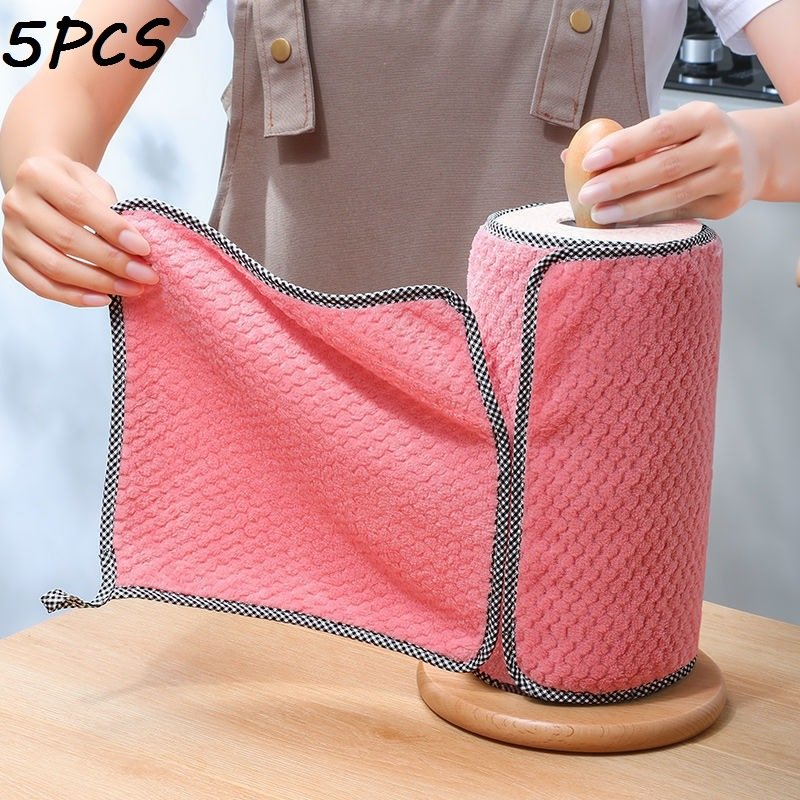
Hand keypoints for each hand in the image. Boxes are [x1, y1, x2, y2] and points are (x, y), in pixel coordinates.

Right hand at [1, 152, 156, 306]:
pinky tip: (103, 299)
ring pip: (55, 267)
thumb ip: (113, 211)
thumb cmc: (75, 188)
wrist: (44, 191)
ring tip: (131, 288)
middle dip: (113, 262)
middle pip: (67, 240)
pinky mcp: (11, 260)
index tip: (144, 248)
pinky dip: (75, 297)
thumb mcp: (95, 185)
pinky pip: (42, 286)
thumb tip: (137, 249)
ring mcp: (11, 234)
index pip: (78, 205)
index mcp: (38, 175)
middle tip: (145, 275)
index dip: (113, 229)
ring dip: (98, 283)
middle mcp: (18, 204)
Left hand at [572, 102, 764, 224]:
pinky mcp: (727, 204)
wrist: (755, 155)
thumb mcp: (674, 128)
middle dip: (620, 183)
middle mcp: (720, 144)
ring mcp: (727, 176)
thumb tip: (569, 157)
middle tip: (587, 194)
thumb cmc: (698, 140)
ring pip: (672, 196)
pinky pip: (680, 213)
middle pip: (663, 167)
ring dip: (631, 208)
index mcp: (703, 116)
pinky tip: (625, 223)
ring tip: (600, 213)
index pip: (658, 130)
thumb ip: (629, 141)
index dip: (622, 146)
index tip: (589, 161)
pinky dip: (650, 219)